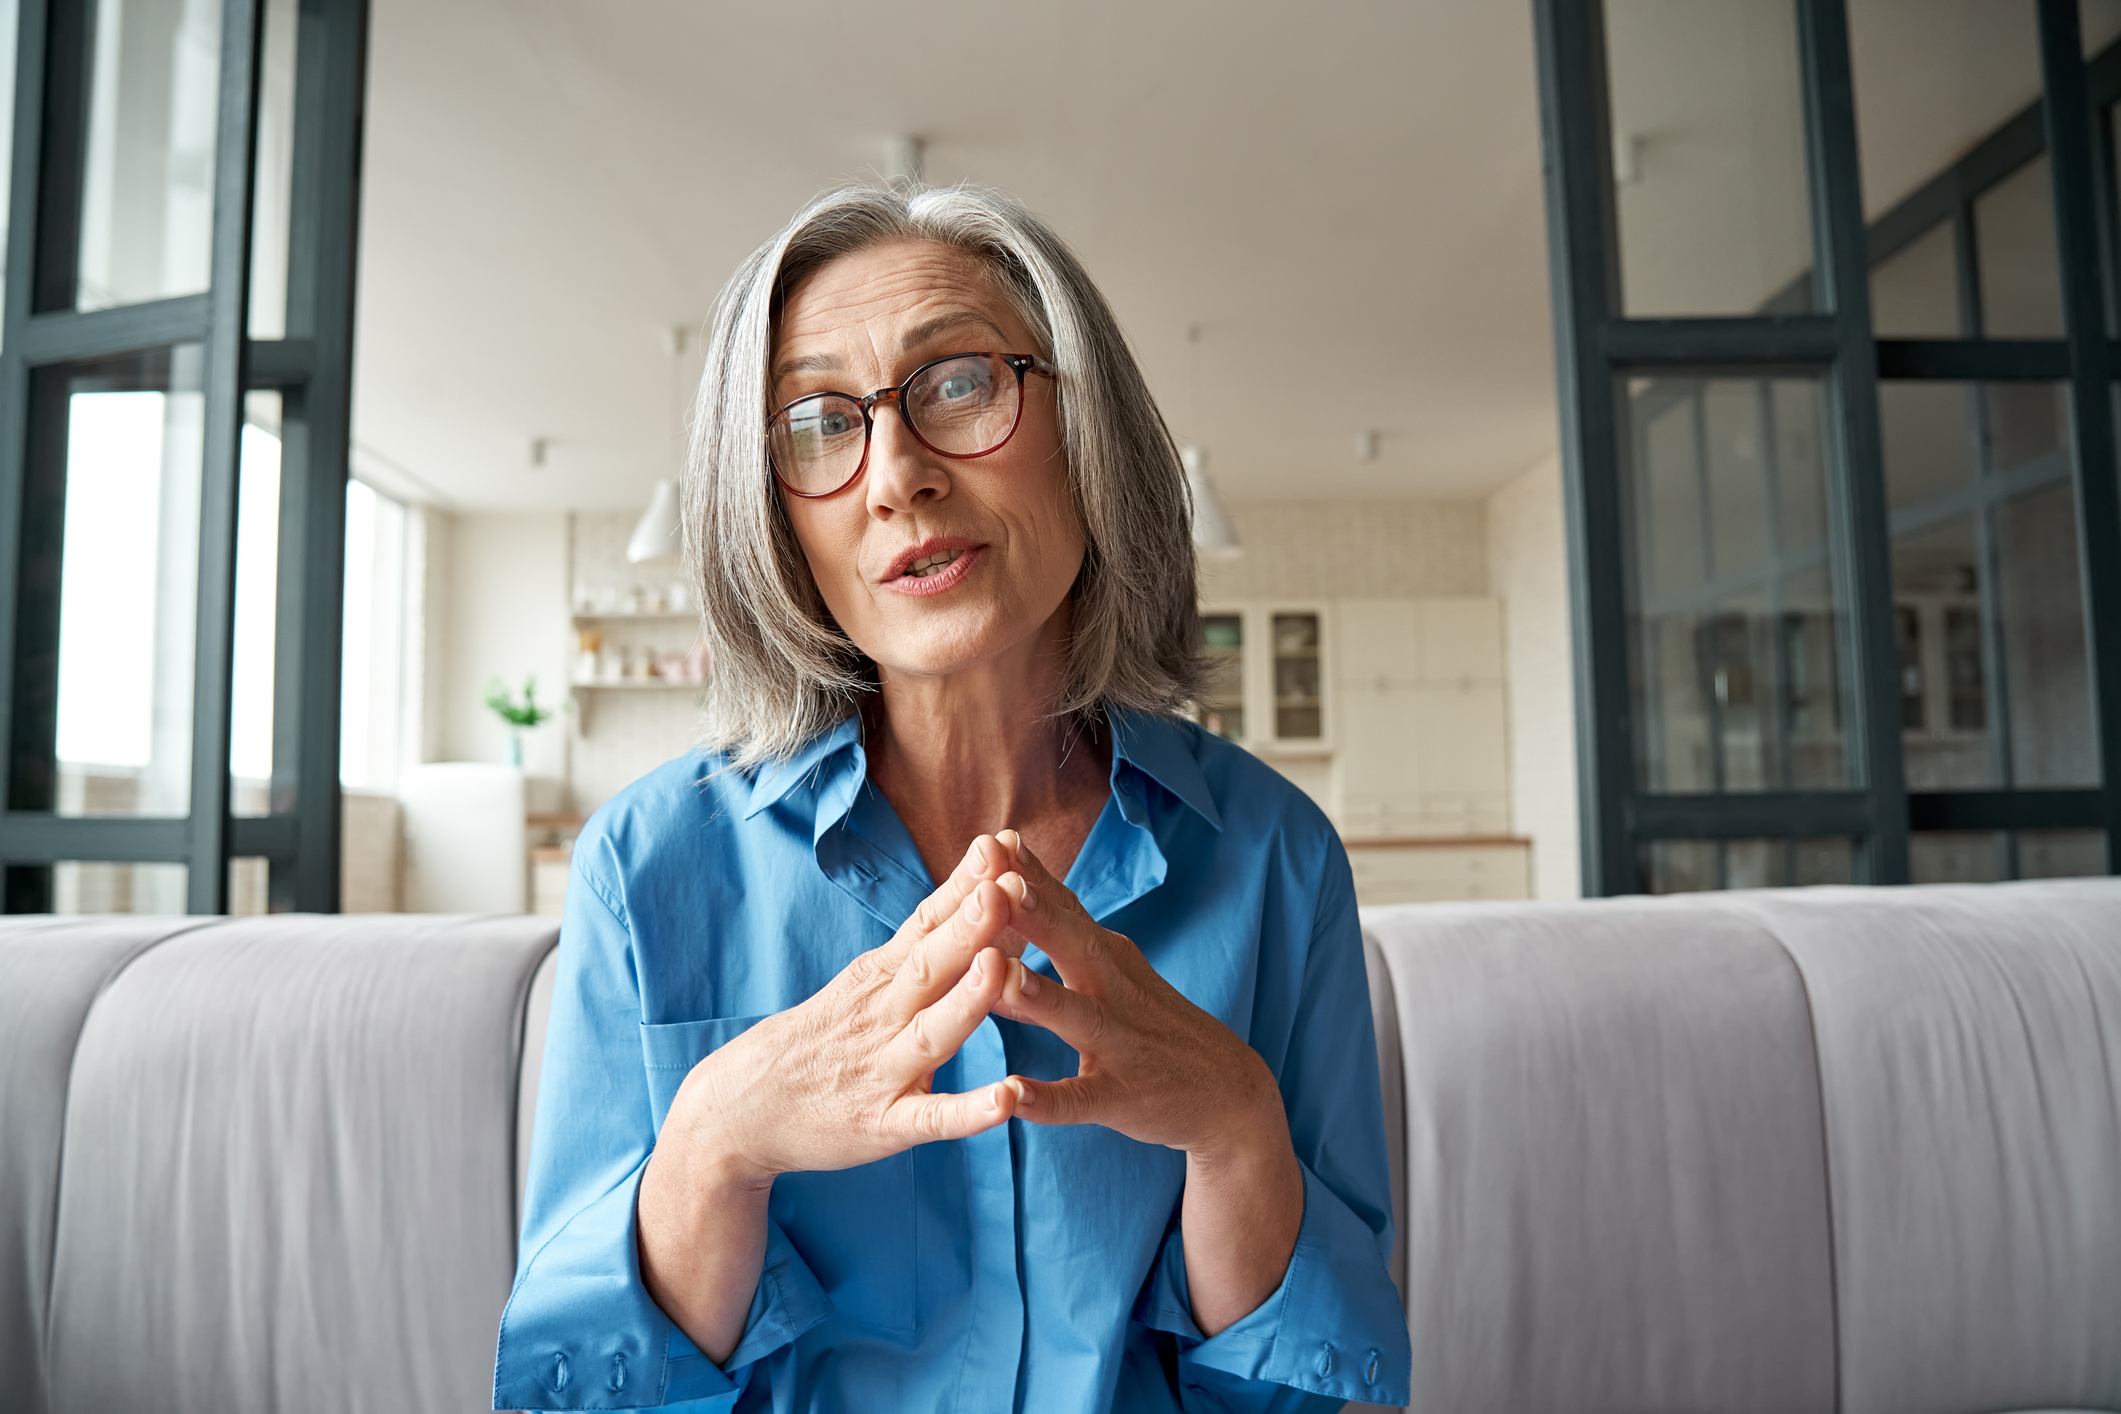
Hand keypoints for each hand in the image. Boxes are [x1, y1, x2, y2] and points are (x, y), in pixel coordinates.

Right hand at [640, 834, 1033, 1361]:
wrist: (734, 1112)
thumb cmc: (815, 1041)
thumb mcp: (860, 984)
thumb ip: (920, 948)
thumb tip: (987, 896)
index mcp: (876, 979)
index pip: (923, 923)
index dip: (962, 886)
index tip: (1001, 845)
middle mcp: (880, 1017)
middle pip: (928, 965)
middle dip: (969, 925)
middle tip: (1009, 884)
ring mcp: (881, 1072)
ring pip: (931, 1033)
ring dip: (967, 1001)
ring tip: (1001, 965)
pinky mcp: (884, 1127)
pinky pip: (931, 1120)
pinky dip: (968, 1111)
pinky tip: (1008, 1098)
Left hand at [990, 834, 1303, 1333]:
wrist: (1229, 1091)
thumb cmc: (1151, 1024)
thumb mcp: (1111, 975)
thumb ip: (1057, 944)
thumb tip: (1002, 902)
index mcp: (1104, 956)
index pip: (1064, 906)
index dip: (1028, 873)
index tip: (989, 838)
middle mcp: (1113, 990)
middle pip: (1072, 944)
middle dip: (1034, 912)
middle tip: (995, 880)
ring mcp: (1121, 1042)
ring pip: (1076, 1015)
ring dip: (1038, 996)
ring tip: (998, 978)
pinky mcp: (1124, 1096)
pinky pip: (1082, 1099)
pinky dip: (1048, 1099)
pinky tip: (1014, 1095)